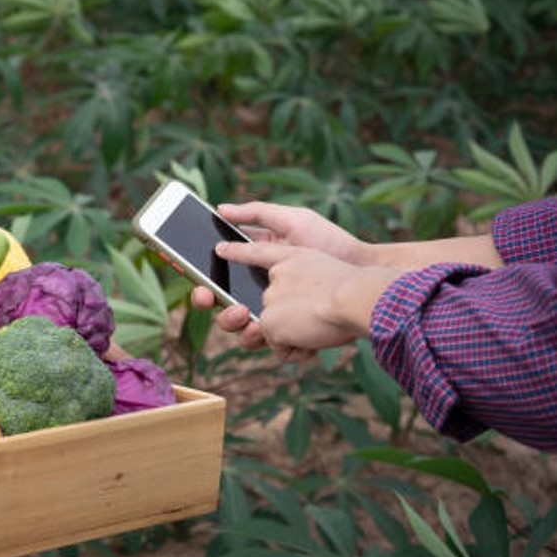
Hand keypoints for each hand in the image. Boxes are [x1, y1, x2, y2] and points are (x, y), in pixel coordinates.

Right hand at [189, 201, 370, 356]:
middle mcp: (261, 294)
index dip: (200, 282)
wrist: (364, 271)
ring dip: (238, 329)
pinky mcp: (295, 334)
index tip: (192, 280)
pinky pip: (273, 346)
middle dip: (214, 308)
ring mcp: (277, 316)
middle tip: (219, 303)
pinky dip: (273, 344)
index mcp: (255, 268)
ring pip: (243, 332)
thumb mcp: (292, 220)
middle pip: (223, 308)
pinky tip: (276, 336)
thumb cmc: (330, 242)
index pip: (217, 278)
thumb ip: (256, 214)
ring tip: (250, 321)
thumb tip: (220, 210)